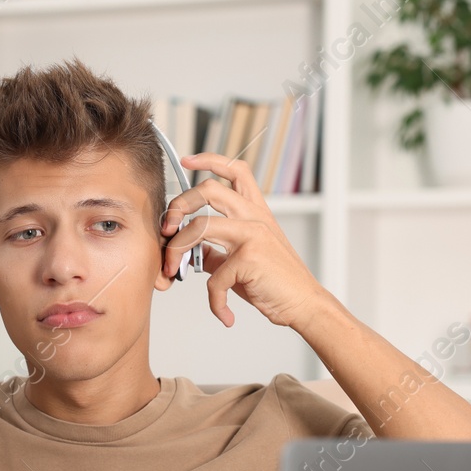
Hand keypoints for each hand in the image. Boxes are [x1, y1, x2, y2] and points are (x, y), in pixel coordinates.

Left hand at [159, 153, 330, 329]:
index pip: (235, 170)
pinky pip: (214, 276)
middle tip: (166, 228)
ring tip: (173, 269)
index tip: (188, 161)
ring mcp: (253, 234)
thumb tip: (188, 249)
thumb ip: (217, 248)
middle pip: (208, 190)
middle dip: (178, 205)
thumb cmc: (275, 283)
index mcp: (255, 211)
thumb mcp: (243, 258)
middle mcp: (255, 217)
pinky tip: (223, 312)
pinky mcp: (250, 257)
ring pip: (199, 225)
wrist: (304, 304)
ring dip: (177, 248)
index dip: (209, 159)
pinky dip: (214, 300)